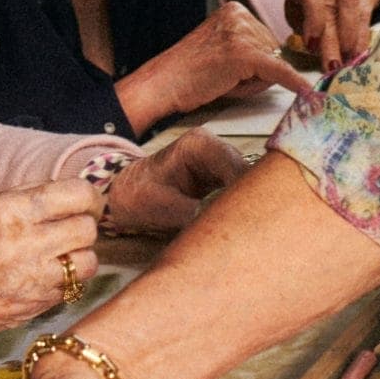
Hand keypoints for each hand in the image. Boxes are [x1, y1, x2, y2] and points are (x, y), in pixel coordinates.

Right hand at [0, 179, 101, 341]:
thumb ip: (21, 200)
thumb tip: (60, 193)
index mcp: (10, 209)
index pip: (77, 193)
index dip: (88, 197)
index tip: (85, 202)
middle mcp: (27, 241)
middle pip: (87, 228)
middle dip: (83, 226)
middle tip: (72, 229)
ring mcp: (34, 277)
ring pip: (88, 262)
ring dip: (79, 258)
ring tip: (61, 257)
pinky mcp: (36, 305)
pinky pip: (71, 289)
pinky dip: (65, 282)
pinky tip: (45, 277)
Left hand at [101, 132, 245, 233]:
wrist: (125, 195)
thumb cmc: (136, 195)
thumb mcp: (161, 207)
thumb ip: (192, 215)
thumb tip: (221, 229)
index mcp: (199, 145)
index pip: (236, 166)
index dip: (247, 195)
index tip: (250, 221)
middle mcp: (216, 149)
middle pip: (250, 174)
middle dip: (254, 203)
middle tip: (252, 232)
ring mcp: (221, 163)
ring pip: (250, 185)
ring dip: (250, 208)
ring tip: (249, 233)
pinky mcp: (223, 178)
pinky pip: (242, 193)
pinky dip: (243, 210)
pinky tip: (242, 228)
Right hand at [116, 1, 314, 133]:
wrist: (162, 84)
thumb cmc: (188, 74)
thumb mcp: (225, 54)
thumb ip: (254, 54)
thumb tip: (290, 71)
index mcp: (233, 10)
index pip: (265, 38)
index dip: (257, 62)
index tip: (243, 73)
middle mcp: (238, 14)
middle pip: (272, 48)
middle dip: (258, 71)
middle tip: (224, 79)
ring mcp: (241, 32)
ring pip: (273, 62)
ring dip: (256, 80)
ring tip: (223, 81)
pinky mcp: (243, 53)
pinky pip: (278, 70)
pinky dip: (293, 82)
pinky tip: (306, 91)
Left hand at [279, 0, 378, 73]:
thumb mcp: (294, 10)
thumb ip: (302, 26)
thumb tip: (317, 50)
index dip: (314, 21)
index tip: (312, 46)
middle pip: (333, 6)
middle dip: (333, 41)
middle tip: (332, 66)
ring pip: (354, 9)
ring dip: (351, 41)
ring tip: (348, 63)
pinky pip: (368, 15)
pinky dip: (362, 38)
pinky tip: (358, 54)